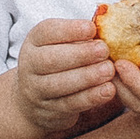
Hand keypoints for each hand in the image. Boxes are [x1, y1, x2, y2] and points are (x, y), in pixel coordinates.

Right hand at [14, 15, 119, 138]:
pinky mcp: (48, 110)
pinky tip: (109, 90)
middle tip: (104, 51)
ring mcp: (36, 90)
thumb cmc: (58, 62)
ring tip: (109, 70)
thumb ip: (80, 38)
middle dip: (80, 54)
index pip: (47, 31)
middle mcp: (30, 64)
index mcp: (34, 41)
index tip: (92, 28)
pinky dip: (90, 97)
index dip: (70, 29)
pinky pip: (70, 104)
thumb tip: (109, 30)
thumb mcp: (61, 45)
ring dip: (87, 77)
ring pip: (60, 84)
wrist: (34, 99)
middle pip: (51, 59)